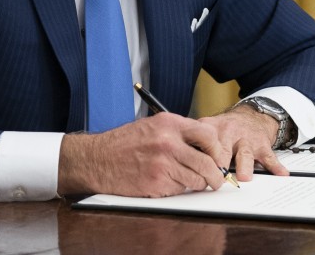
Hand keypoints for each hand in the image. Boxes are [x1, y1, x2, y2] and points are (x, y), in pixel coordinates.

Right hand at [58, 113, 229, 196]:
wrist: (98, 159)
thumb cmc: (124, 143)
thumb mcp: (152, 126)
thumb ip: (178, 133)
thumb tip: (206, 147)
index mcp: (168, 123)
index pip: (208, 134)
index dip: (216, 149)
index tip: (216, 157)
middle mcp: (168, 142)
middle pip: (208, 162)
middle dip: (215, 175)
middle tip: (215, 179)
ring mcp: (163, 163)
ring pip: (197, 180)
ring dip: (196, 183)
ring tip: (183, 179)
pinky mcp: (157, 182)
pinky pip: (180, 190)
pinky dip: (177, 189)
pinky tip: (164, 181)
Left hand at [199, 105, 289, 180]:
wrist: (250, 116)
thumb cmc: (225, 128)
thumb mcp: (207, 128)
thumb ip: (195, 143)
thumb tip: (181, 163)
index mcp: (212, 129)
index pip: (203, 143)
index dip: (200, 157)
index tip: (196, 169)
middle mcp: (229, 133)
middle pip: (223, 149)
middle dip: (220, 162)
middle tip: (217, 175)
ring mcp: (246, 140)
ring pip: (245, 154)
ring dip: (244, 166)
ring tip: (244, 177)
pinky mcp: (262, 145)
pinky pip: (269, 157)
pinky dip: (276, 166)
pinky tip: (280, 174)